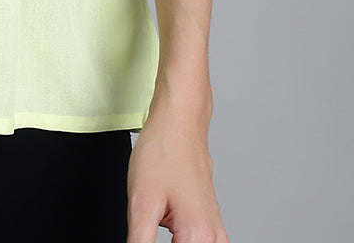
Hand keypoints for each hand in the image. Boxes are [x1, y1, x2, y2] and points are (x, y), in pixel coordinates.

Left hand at [125, 103, 228, 242]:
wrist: (179, 122)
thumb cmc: (163, 152)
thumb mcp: (140, 203)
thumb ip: (139, 241)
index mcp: (197, 235)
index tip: (140, 236)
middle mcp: (213, 236)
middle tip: (145, 229)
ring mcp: (215, 228)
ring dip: (178, 242)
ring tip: (157, 221)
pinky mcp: (211, 220)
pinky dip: (186, 241)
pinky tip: (172, 234)